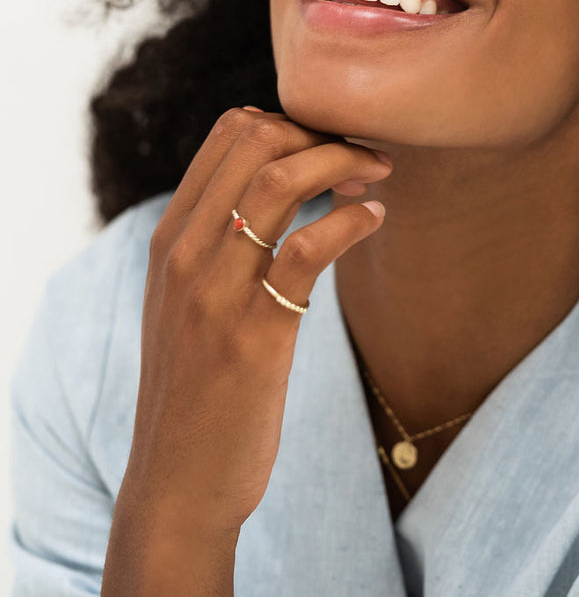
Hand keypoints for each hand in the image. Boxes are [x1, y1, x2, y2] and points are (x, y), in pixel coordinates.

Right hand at [115, 108, 390, 535]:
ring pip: (278, 183)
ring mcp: (216, 294)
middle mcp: (185, 255)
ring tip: (380, 174)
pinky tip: (375, 219)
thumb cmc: (197, 388)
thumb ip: (215, 244)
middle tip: (366, 156)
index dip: (292, 121)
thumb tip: (274, 188)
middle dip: (321, 133)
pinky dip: (351, 220)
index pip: (227, 134)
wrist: (177, 485)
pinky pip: (305, 250)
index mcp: (170, 240)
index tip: (331, 143)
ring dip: (343, 163)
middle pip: (255, 141)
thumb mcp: (187, 302)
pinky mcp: (256, 337)